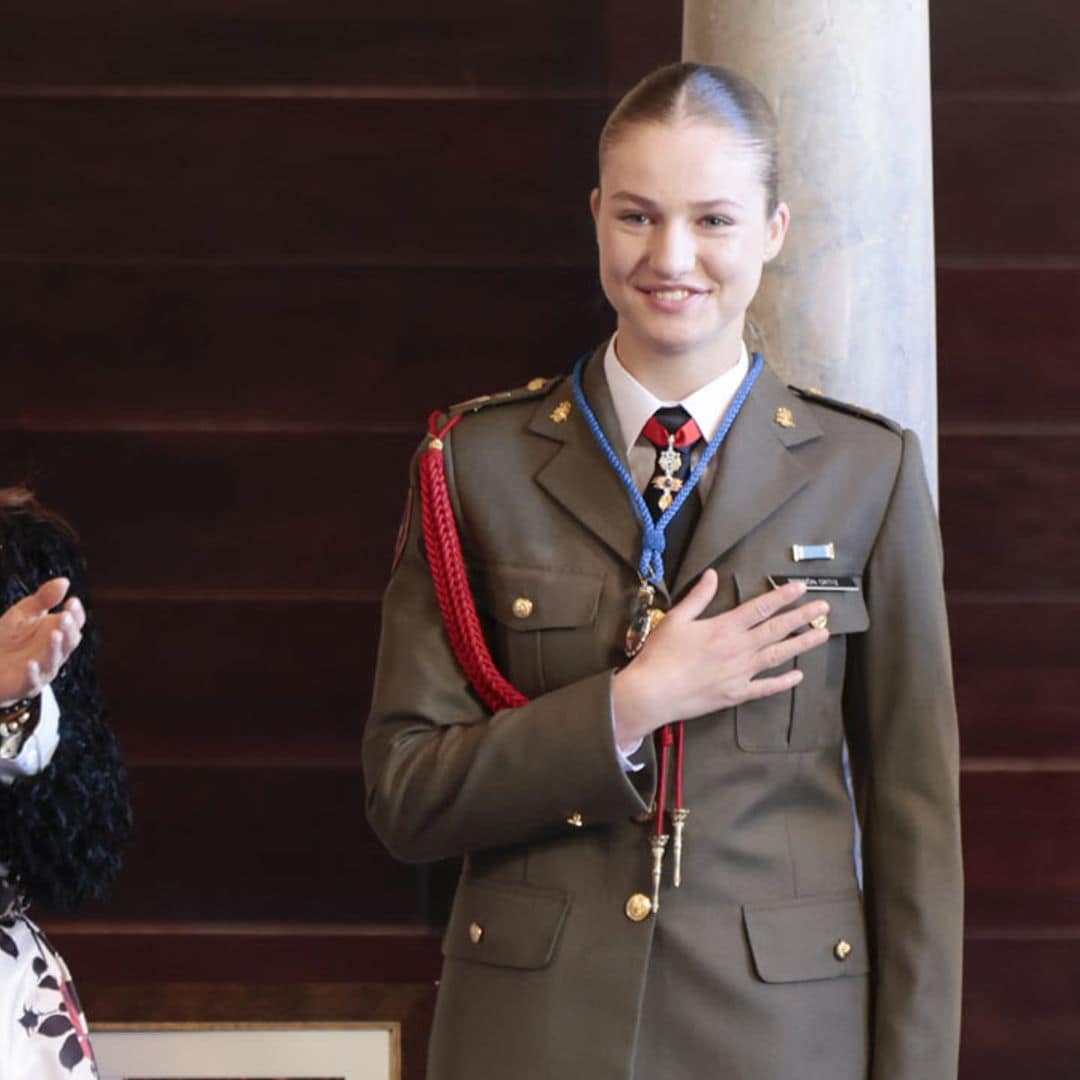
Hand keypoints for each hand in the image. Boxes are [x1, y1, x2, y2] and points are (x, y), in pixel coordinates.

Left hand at [0, 578, 84, 706]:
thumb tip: (64, 582)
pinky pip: (31, 681)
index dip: (76, 614)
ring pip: (53, 660)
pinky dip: (32, 674)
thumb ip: (43, 599)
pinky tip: (30, 664)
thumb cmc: (8, 638)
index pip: (75, 624)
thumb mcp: (24, 613)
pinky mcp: (25, 685)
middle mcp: (55, 653)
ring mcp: (42, 670)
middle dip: (68, 629)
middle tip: (64, 616)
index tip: (71, 601)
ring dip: (54, 648)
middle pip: (68, 642)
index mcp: (58, 634)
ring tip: (54, 634)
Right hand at [612, 569, 829, 747]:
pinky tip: (798, 676)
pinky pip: (766, 687)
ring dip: (802, 644)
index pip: (760, 607)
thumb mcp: (675, 618)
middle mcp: (738, 648)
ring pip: (778, 655)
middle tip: (823, 607)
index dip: (782, 596)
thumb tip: (713, 575)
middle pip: (777, 629)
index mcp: (724, 627)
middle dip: (802, 616)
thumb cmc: (661, 655)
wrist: (653, 693)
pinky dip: (783, 682)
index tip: (800, 587)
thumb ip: (698, 597)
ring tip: (822, 634)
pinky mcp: (736, 694)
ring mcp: (740, 673)